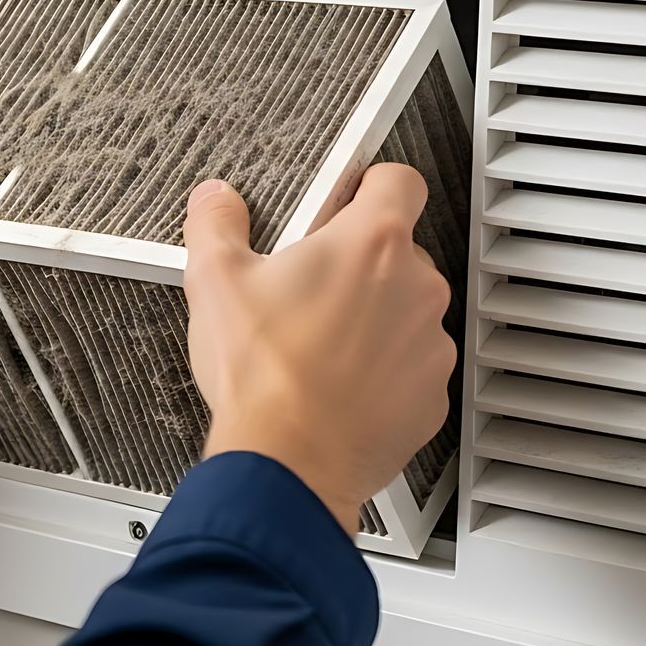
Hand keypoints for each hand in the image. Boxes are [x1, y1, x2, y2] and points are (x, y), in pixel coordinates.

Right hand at [181, 167, 454, 532]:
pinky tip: (336, 386)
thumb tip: (215, 201)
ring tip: (317, 347)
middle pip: (398, 252)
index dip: (370, 185)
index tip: (346, 201)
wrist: (288, 465)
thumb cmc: (262, 376)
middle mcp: (415, 287)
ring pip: (406, 313)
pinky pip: (410, 369)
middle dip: (358, 265)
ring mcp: (429, 345)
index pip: (399, 180)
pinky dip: (382, 374)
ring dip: (373, 321)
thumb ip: (216, 225)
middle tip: (308, 290)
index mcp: (370, 243)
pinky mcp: (430, 397)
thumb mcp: (215, 282)